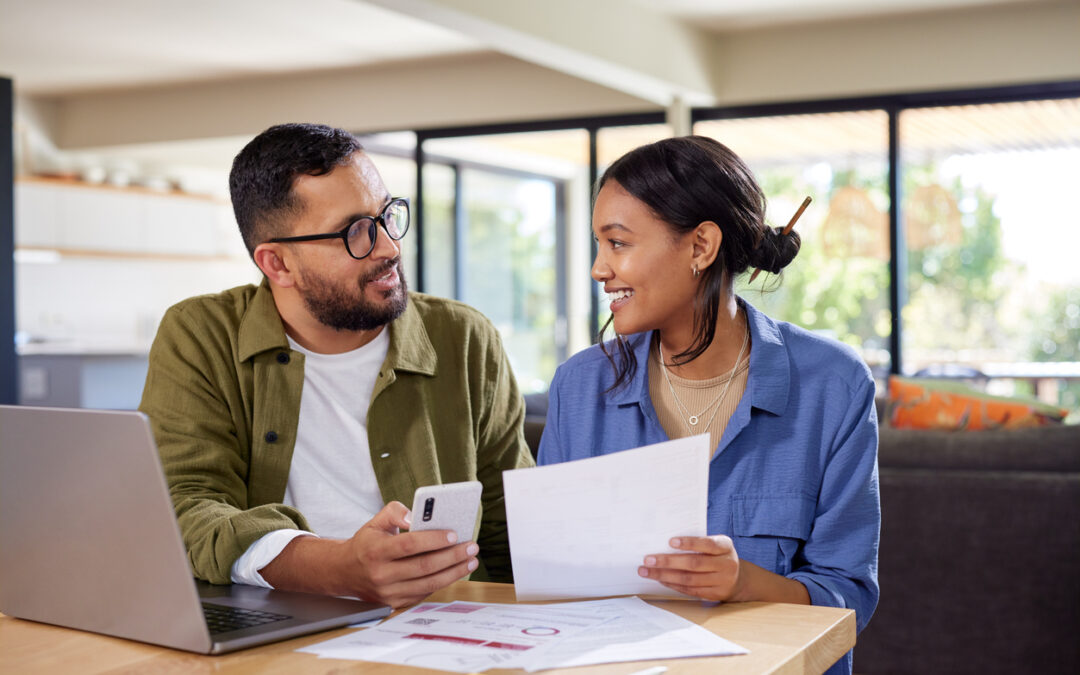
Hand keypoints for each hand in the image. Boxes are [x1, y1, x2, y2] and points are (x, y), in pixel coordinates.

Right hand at [341, 501, 479, 606]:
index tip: (454, 534)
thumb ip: (395, 511)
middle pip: (424, 566)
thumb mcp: (375, 521)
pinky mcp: (395, 603)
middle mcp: (381, 574)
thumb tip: (415, 516)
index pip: (409, 545)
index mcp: (375, 551)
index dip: (434, 539)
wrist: (344, 572)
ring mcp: (388, 592)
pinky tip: (456, 571)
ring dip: (454, 572)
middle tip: (471, 546)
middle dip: (452, 556)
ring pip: (428, 584)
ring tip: (471, 561)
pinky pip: (425, 593)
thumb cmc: (366, 544)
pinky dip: (443, 582)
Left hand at [638, 535, 742, 601]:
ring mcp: (722, 582)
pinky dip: (673, 585)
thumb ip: (698, 543)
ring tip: (647, 571)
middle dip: (668, 562)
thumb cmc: (718, 556)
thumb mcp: (716, 545)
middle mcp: (727, 564)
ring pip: (689, 579)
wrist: (738, 579)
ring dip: (665, 576)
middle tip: (648, 559)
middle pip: (694, 563)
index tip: (670, 542)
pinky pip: (690, 590)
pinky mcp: (715, 595)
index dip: (689, 543)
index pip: (707, 544)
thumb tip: (665, 542)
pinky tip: (661, 580)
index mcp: (725, 546)